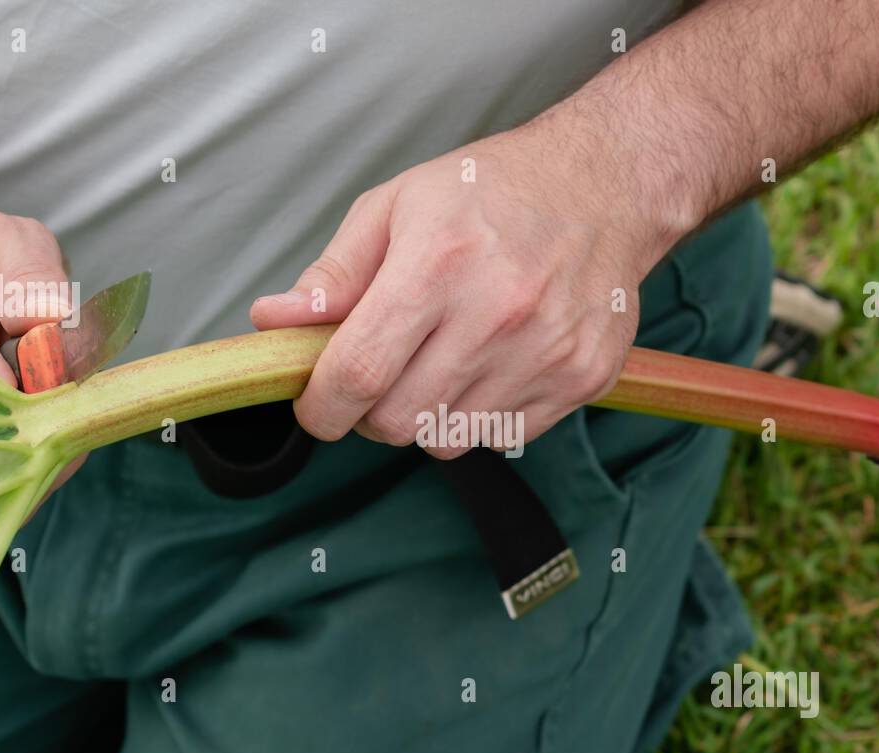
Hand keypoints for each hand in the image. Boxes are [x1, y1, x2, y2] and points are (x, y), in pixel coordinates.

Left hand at [249, 119, 672, 458]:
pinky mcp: (582, 379)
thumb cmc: (489, 193)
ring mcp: (547, 352)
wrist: (604, 187)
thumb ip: (334, 274)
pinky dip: (478, 416)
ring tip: (441, 361)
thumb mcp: (396, 207)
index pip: (359, 373)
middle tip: (381, 375)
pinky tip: (490, 365)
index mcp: (439, 263)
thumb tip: (274, 323)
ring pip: (446, 440)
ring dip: (425, 415)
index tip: (316, 407)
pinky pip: (500, 437)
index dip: (322, 408)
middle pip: (396, 420)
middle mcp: (498, 313)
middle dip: (369, 412)